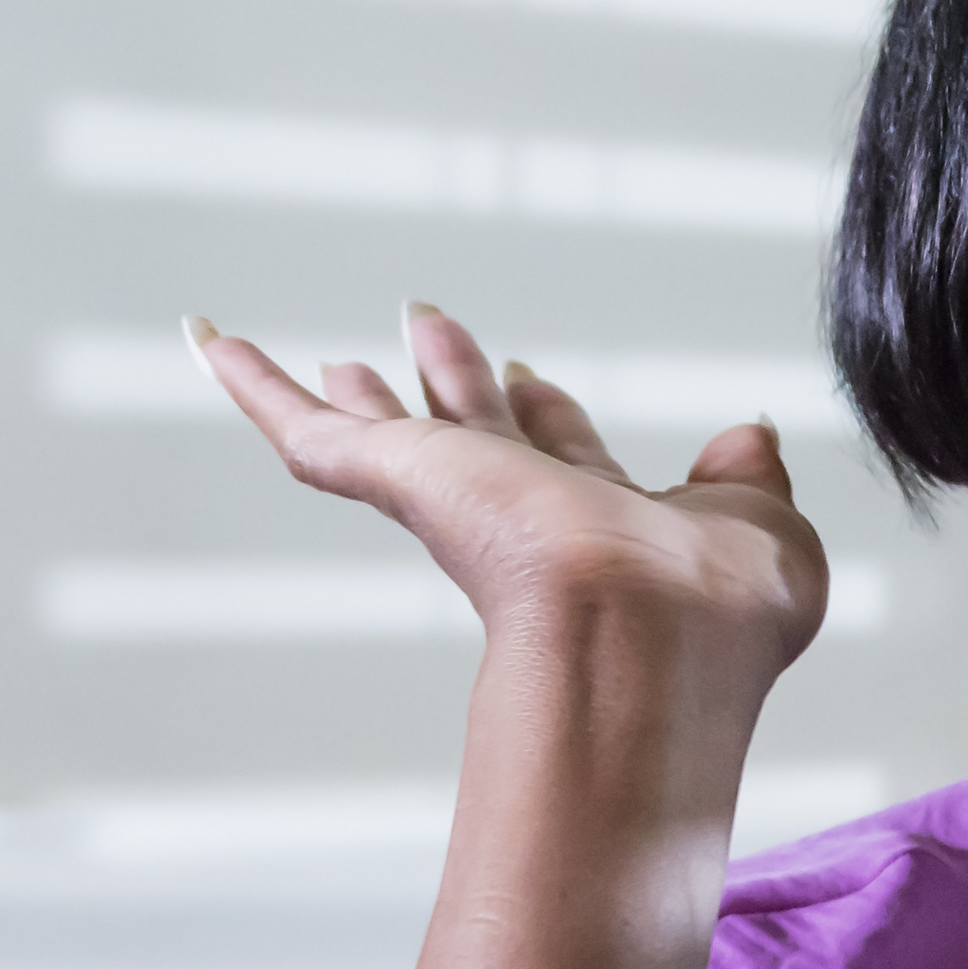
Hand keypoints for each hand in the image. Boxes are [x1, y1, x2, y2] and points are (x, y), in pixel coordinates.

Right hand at [194, 304, 826, 707]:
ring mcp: (453, 501)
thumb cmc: (717, 607)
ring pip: (385, 434)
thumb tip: (748, 433)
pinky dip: (252, 380)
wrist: (647, 635)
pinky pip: (307, 427)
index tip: (529, 376)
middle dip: (453, 387)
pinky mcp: (396, 478)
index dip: (549, 417)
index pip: (565, 459)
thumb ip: (747, 481)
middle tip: (422, 333)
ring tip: (336, 355)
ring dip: (359, 393)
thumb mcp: (760, 527)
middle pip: (472, 436)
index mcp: (602, 528)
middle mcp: (520, 515)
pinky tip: (207, 338)